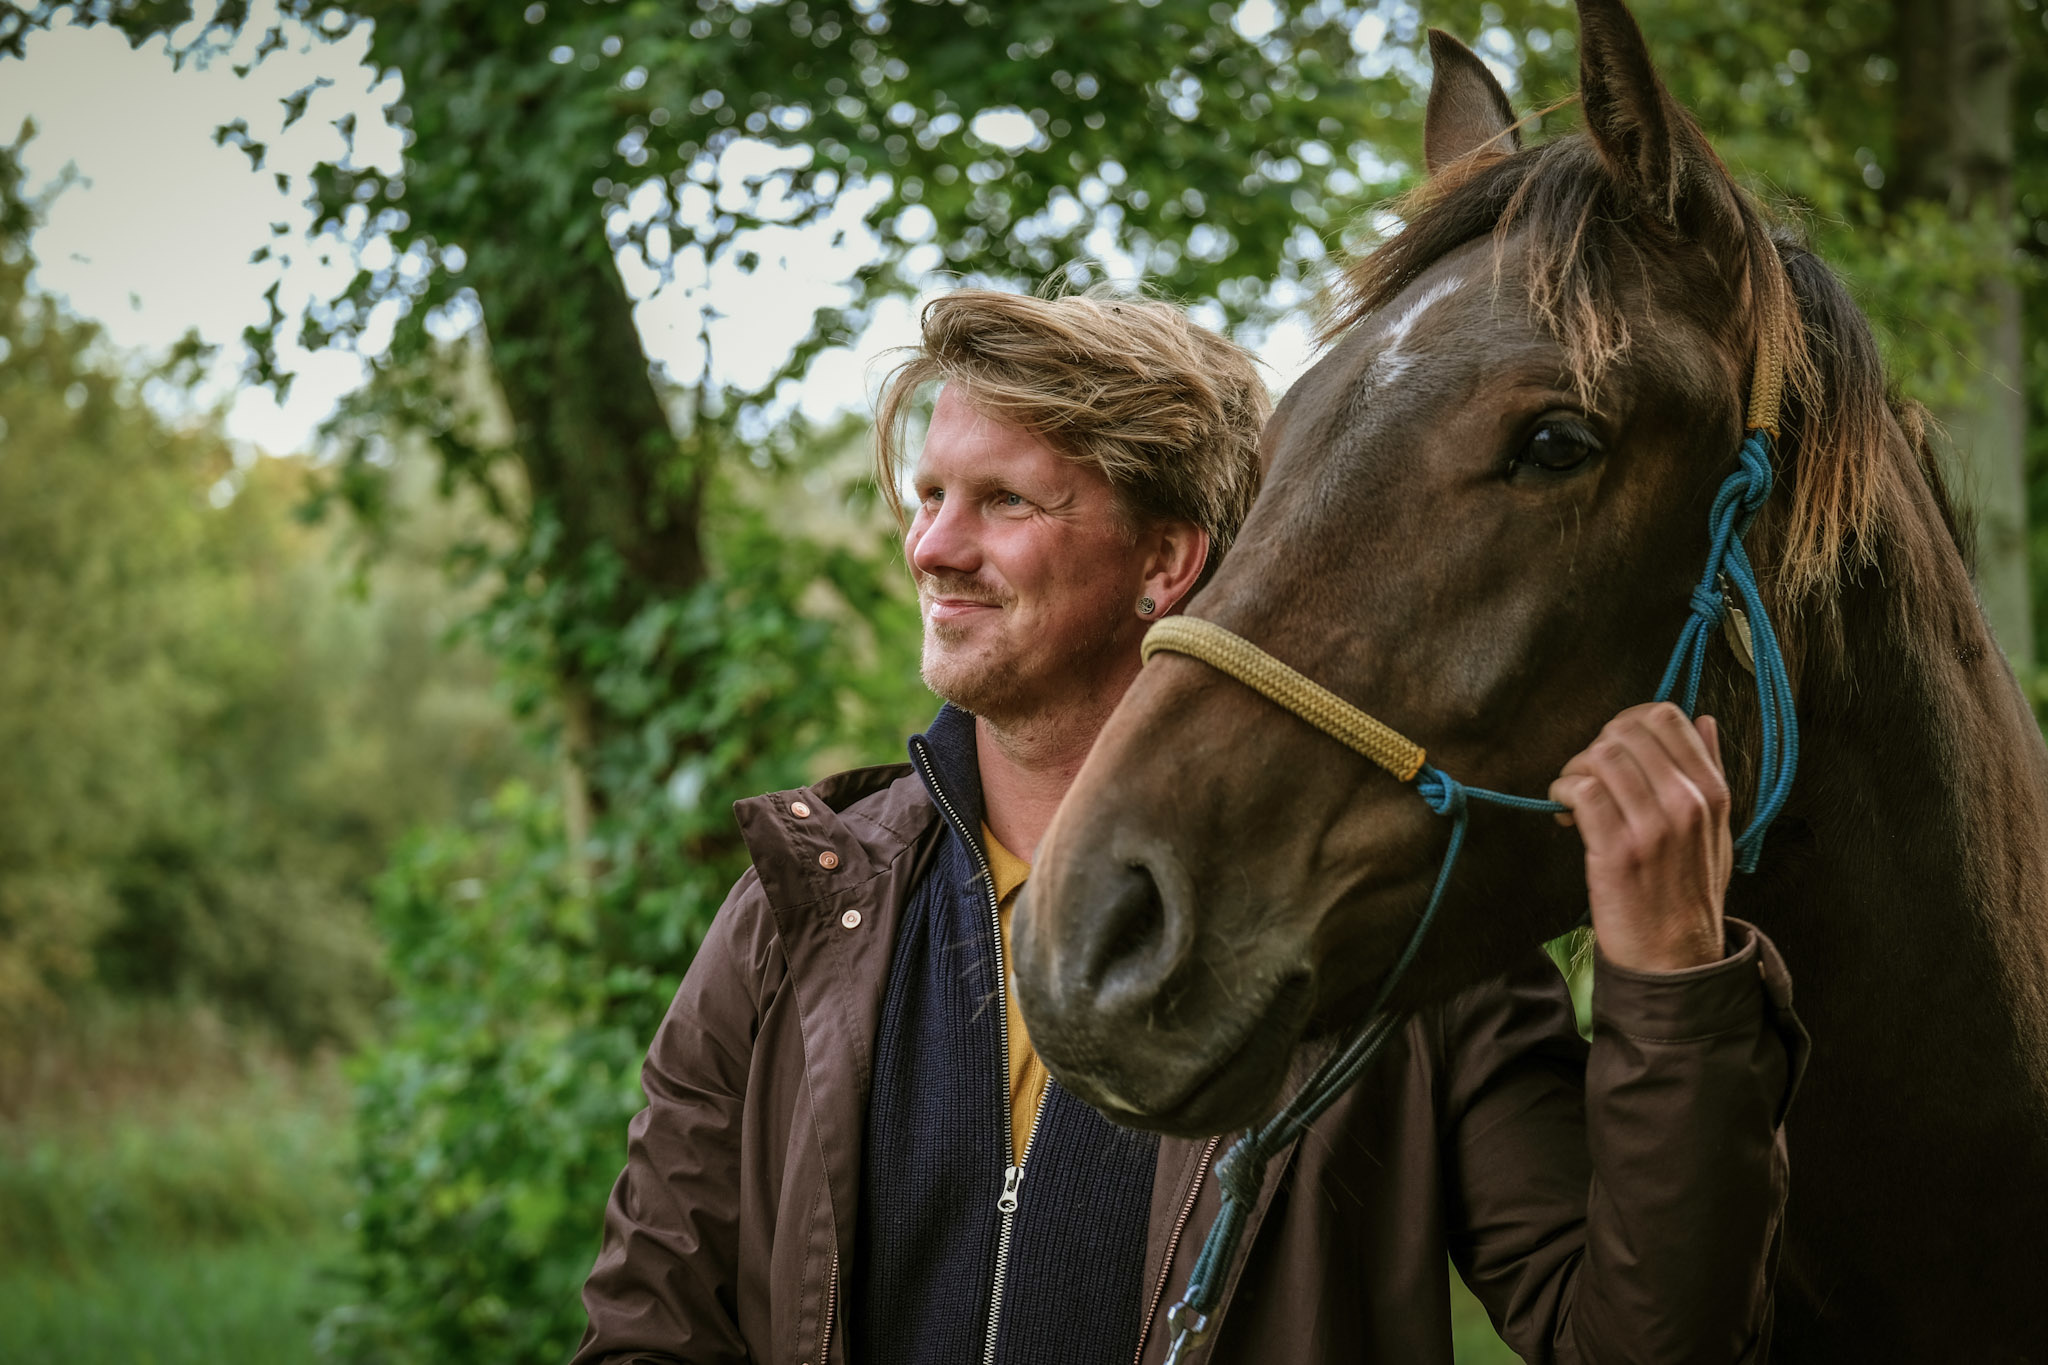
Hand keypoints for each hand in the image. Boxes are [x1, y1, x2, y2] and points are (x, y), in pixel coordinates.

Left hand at [1548, 702, 1731, 972]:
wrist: (1676, 959)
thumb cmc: (1689, 894)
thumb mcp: (1717, 831)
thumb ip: (1711, 772)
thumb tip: (1704, 721)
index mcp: (1712, 792)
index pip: (1666, 717)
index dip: (1626, 723)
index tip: (1614, 750)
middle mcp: (1687, 803)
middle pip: (1627, 731)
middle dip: (1598, 745)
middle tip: (1590, 776)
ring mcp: (1653, 826)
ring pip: (1602, 756)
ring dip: (1576, 769)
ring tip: (1576, 796)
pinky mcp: (1618, 851)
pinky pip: (1582, 791)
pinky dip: (1562, 792)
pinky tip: (1564, 812)